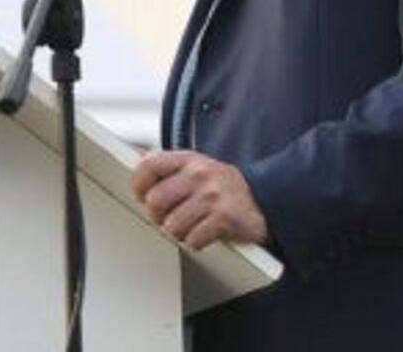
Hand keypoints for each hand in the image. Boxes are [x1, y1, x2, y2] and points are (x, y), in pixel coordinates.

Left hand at [131, 150, 268, 250]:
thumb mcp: (197, 167)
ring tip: (189, 227)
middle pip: (155, 201)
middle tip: (167, 218)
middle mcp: (200, 174)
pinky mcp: (224, 219)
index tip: (140, 196)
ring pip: (172, 225)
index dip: (138, 184)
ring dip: (178, 232)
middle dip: (157, 216)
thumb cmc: (222, 187)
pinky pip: (193, 239)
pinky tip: (203, 234)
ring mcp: (213, 196)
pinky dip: (195, 242)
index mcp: (189, 160)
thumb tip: (137, 159)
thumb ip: (169, 165)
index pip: (149, 166)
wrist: (265, 200)